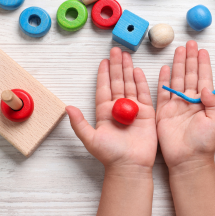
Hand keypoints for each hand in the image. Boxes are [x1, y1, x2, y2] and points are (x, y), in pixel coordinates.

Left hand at [66, 48, 156, 172]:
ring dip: (128, 69)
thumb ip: (79, 123)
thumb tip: (67, 107)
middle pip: (117, 82)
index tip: (104, 61)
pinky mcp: (147, 113)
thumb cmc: (109, 155)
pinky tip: (138, 70)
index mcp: (104, 112)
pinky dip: (141, 82)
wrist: (130, 166)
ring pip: (130, 84)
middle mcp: (119, 108)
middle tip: (116, 49)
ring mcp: (134, 109)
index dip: (103, 74)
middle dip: (117, 66)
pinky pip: (144, 93)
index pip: (103, 88)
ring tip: (126, 54)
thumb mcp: (90, 138)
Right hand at [156, 41, 214, 172]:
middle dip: (189, 58)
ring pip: (177, 79)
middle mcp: (190, 100)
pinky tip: (164, 68)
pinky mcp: (164, 111)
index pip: (204, 78)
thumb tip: (206, 87)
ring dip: (178, 65)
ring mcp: (176, 105)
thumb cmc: (204, 143)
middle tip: (189, 43)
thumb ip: (214, 103)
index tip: (202, 50)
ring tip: (178, 50)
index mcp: (204, 102)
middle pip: (190, 74)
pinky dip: (163, 80)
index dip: (203, 64)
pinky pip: (162, 92)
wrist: (187, 159)